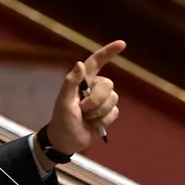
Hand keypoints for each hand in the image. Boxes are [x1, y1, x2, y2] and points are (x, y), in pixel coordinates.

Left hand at [46, 40, 125, 154]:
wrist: (67, 141)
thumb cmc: (62, 119)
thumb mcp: (63, 101)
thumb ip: (71, 82)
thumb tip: (80, 64)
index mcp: (82, 80)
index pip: (96, 62)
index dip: (108, 52)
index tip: (122, 44)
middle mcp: (94, 87)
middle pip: (109, 85)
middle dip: (96, 101)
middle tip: (82, 110)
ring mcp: (102, 100)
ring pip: (113, 100)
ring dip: (99, 113)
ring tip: (86, 118)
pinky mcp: (107, 113)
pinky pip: (115, 113)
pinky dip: (104, 121)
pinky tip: (93, 125)